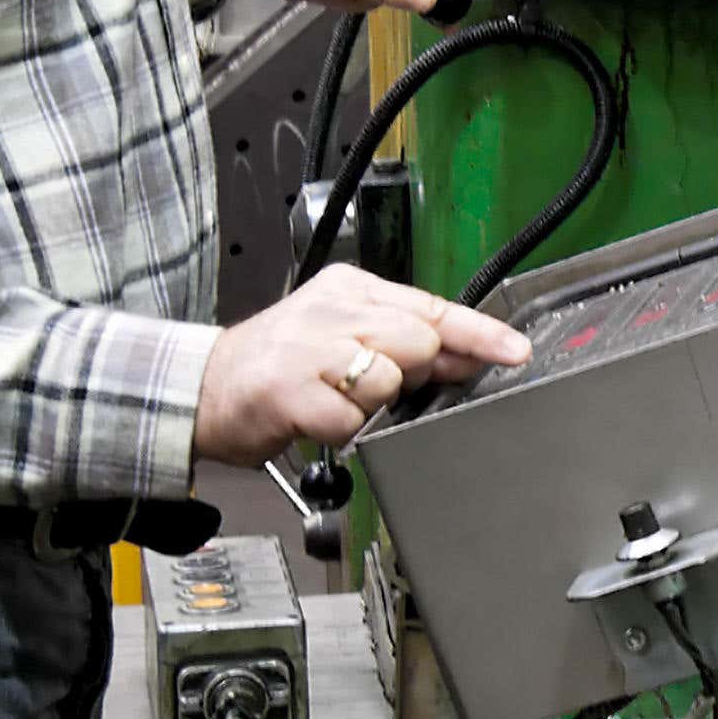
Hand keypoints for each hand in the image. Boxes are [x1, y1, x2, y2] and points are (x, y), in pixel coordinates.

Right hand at [195, 267, 530, 464]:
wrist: (201, 389)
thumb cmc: (279, 366)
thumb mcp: (342, 337)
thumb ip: (406, 344)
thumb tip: (471, 359)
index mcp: (350, 289)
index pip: (433, 307)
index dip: (480, 333)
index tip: (516, 350)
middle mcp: (332, 310)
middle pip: (419, 343)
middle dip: (412, 374)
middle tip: (371, 384)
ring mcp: (308, 348)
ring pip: (388, 379)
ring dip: (371, 404)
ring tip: (334, 398)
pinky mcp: (288, 389)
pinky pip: (350, 420)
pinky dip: (342, 430)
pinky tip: (317, 418)